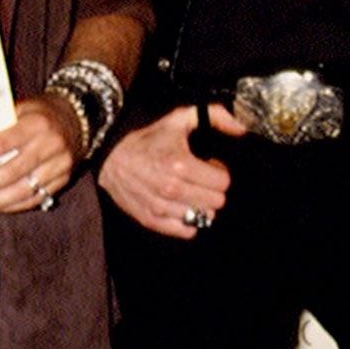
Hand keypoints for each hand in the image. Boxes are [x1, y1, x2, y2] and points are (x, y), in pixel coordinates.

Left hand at [0, 94, 82, 212]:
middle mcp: (49, 146)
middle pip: (11, 172)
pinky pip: (36, 198)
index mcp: (35, 124)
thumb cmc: (42, 112)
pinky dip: (14, 205)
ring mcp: (59, 165)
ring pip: (23, 190)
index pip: (1, 144)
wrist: (80, 117)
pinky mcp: (64, 180)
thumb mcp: (22, 108)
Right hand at [99, 104, 244, 238]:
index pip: (223, 182)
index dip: (219, 172)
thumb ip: (214, 117)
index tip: (209, 165)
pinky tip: (179, 205)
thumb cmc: (146, 138)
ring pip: (203, 217)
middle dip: (212, 189)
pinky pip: (187, 231)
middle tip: (199, 178)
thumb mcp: (177, 119)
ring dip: (200, 204)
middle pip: (216, 202)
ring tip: (188, 190)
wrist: (109, 154)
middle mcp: (171, 188)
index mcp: (180, 164)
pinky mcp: (151, 219)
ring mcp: (161, 207)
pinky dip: (188, 221)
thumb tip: (241, 128)